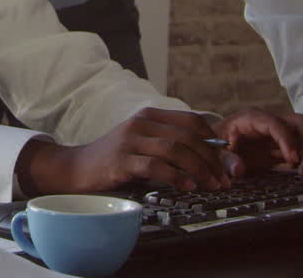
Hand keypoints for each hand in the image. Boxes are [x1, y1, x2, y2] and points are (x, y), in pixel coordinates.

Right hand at [15, 107, 229, 195]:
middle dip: (213, 158)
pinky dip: (176, 177)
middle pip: (188, 135)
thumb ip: (169, 146)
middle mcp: (141, 123)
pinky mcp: (121, 160)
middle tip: (225, 178)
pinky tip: (187, 187)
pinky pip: (156, 166)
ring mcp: (130, 140)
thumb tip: (210, 158)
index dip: (214, 140)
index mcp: (149, 116)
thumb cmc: (114, 160)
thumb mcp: (143, 145)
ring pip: (175, 149)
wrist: (75, 168)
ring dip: (200, 169)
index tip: (226, 160)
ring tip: (212, 185)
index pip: (191, 121)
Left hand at [214, 108, 302, 176]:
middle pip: (301, 122)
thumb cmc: (216, 143)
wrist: (217, 144)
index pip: (276, 123)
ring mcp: (282, 132)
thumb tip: (238, 170)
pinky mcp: (286, 145)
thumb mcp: (215, 150)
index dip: (287, 140)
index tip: (292, 160)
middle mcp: (272, 122)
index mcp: (253, 119)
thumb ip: (224, 159)